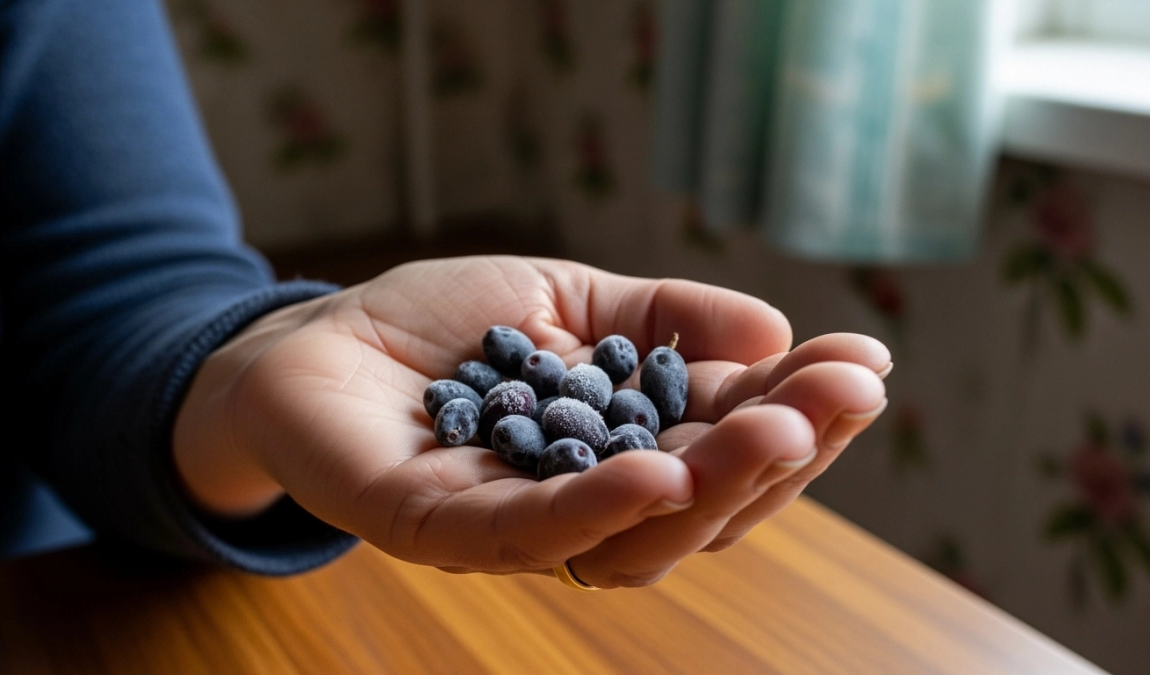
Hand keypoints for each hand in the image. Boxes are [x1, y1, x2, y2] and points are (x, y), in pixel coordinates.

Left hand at [173, 257, 889, 586]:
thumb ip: (663, 318)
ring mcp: (516, 526)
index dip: (799, 414)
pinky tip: (660, 475)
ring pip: (634, 539)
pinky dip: (597, 512)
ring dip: (713, 488)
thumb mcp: (572, 300)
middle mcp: (585, 505)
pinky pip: (526, 537)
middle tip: (842, 395)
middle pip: (702, 509)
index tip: (864, 364)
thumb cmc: (446, 329)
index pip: (727, 451)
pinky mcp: (439, 530)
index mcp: (626, 452)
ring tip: (776, 431)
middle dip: (780, 454)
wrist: (315, 339)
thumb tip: (771, 331)